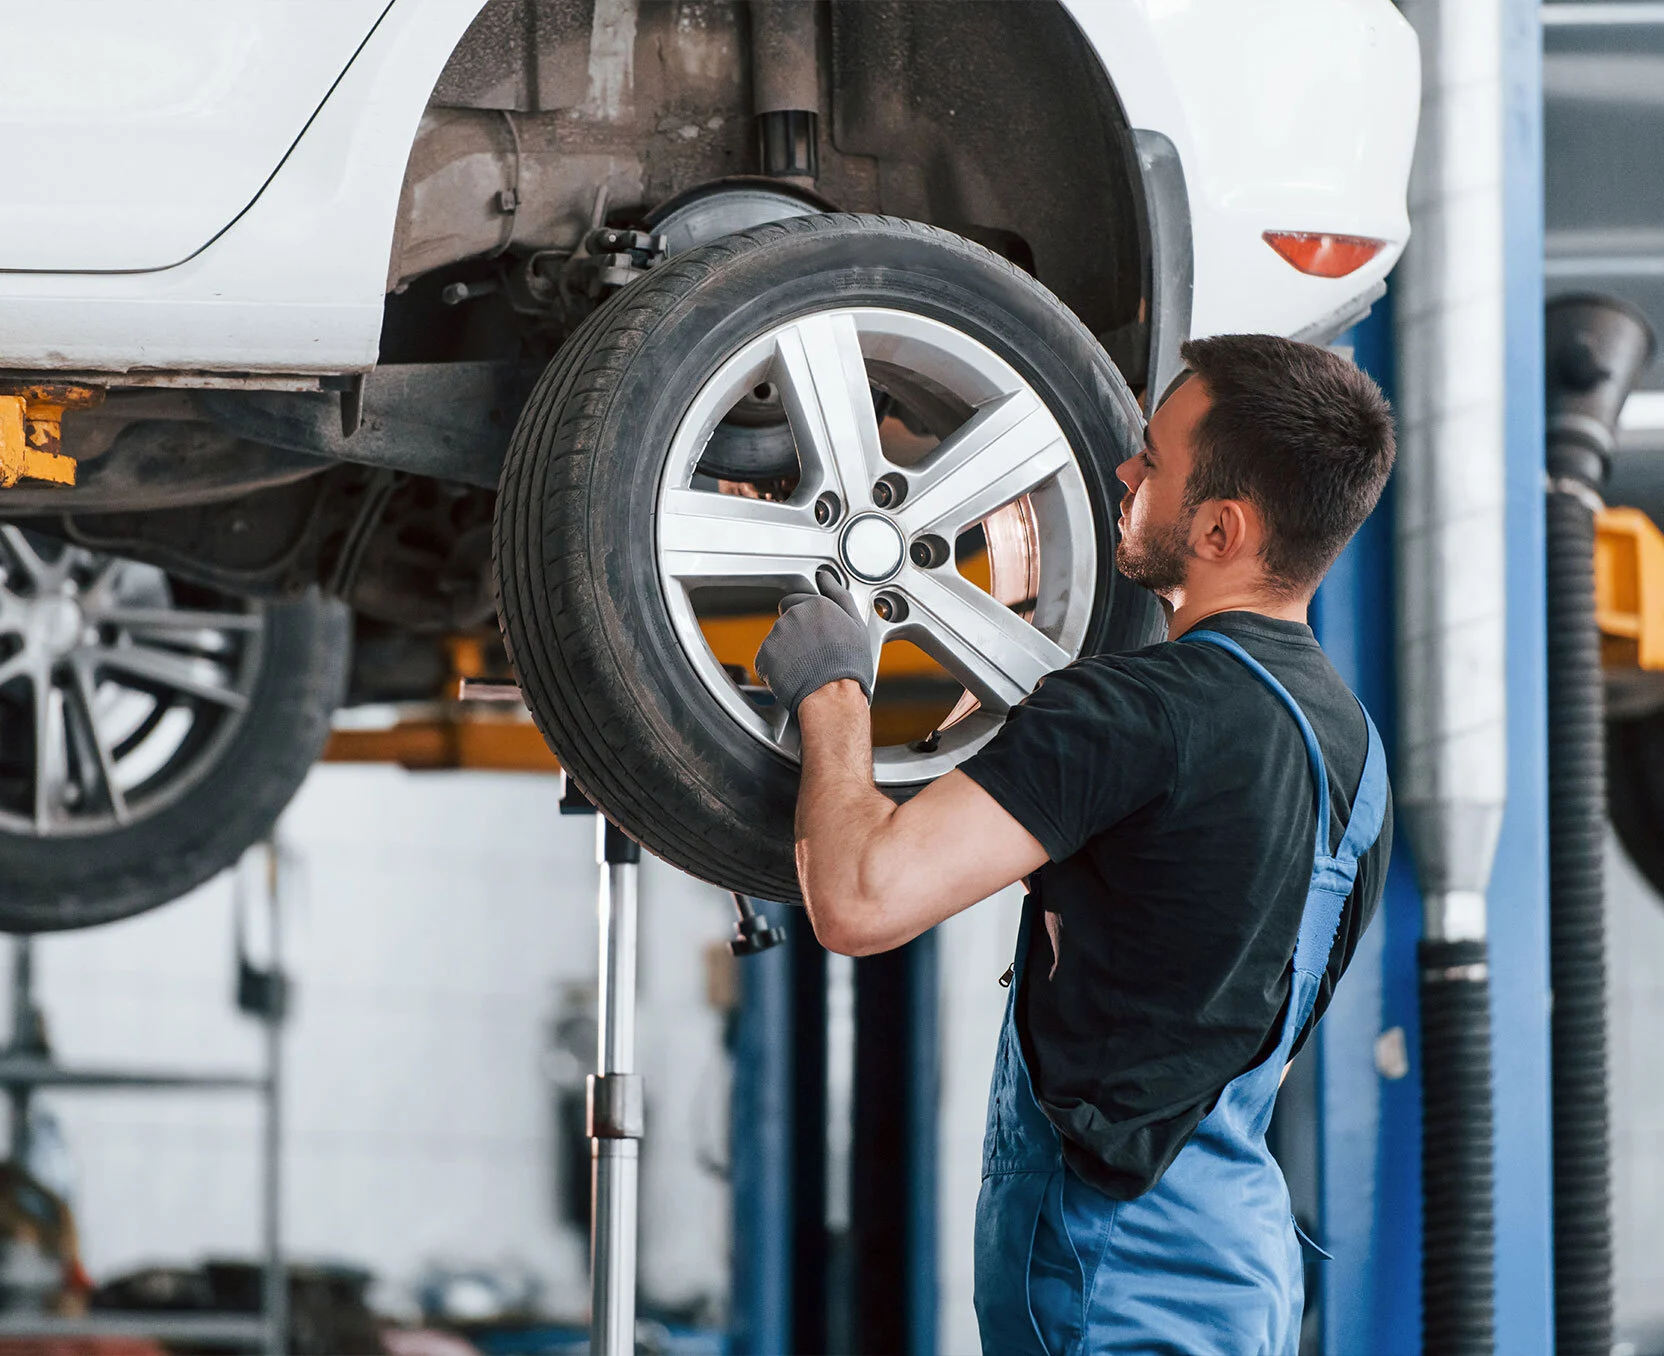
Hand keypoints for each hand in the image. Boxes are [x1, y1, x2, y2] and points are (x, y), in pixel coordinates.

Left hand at [755, 567, 874, 713]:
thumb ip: (838, 594)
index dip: (807, 620)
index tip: (817, 636)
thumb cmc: (849, 665)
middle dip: (796, 633)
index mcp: (816, 605)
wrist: (832, 697)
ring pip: (778, 640)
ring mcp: (777, 635)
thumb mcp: (856, 624)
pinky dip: (776, 669)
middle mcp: (794, 615)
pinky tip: (793, 677)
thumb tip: (825, 576)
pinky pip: (767, 659)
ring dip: (787, 651)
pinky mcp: (764, 655)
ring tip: (806, 668)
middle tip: (813, 654)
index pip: (798, 601)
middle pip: (787, 619)